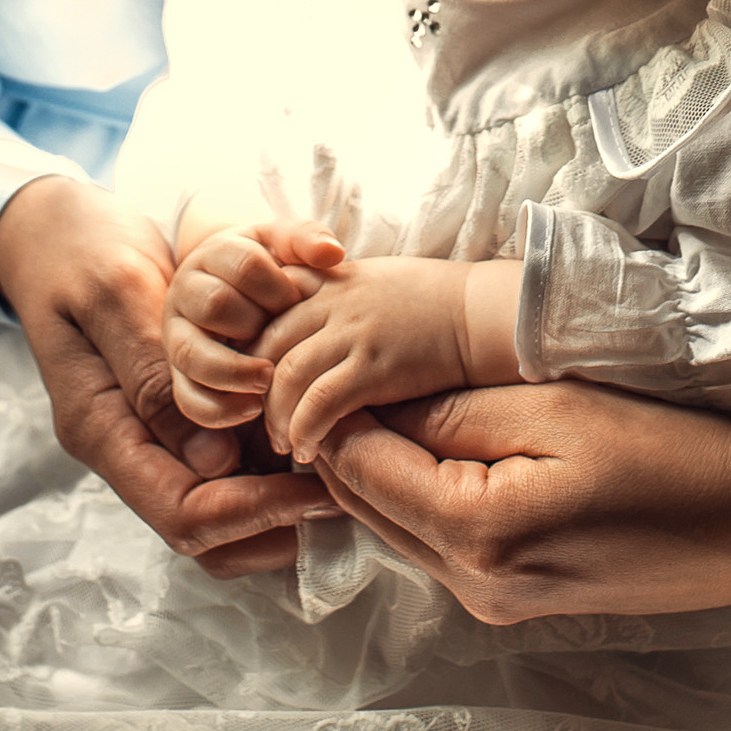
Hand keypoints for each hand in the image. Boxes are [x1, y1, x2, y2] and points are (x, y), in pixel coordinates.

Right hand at [0, 176, 338, 576]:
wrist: (53, 229)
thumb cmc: (81, 250)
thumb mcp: (116, 294)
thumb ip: (153, 371)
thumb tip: (212, 460)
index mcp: (101, 430)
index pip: (183, 516)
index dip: (252, 514)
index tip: (314, 489)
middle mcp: (128, 444)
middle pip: (207, 529)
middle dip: (273, 520)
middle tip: (338, 484)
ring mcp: (148, 430)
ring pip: (222, 499)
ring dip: (278, 489)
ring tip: (337, 455)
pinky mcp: (170, 408)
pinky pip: (224, 455)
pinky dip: (269, 447)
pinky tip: (311, 416)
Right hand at [164, 221, 344, 429]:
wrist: (234, 288)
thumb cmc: (267, 268)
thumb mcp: (283, 244)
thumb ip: (306, 240)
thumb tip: (333, 254)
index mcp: (214, 254)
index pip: (244, 265)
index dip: (278, 287)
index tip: (300, 302)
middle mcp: (186, 293)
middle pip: (214, 305)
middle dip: (256, 324)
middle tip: (288, 340)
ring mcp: (178, 335)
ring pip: (191, 353)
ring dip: (232, 371)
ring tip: (268, 380)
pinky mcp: (180, 373)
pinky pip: (188, 397)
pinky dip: (219, 408)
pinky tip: (255, 408)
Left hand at [255, 255, 509, 464]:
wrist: (479, 313)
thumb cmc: (431, 302)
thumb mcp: (370, 282)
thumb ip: (330, 300)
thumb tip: (299, 337)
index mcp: (327, 280)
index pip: (263, 313)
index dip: (250, 354)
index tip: (253, 384)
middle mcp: (332, 302)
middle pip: (265, 348)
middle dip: (254, 391)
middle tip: (258, 425)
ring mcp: (352, 333)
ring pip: (285, 378)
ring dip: (276, 418)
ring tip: (283, 444)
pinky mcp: (375, 366)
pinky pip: (320, 404)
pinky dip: (305, 430)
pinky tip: (308, 450)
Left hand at [314, 382, 730, 625]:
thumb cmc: (672, 447)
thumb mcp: (559, 407)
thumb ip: (457, 411)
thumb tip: (373, 403)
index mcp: (477, 536)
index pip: (357, 467)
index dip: (332, 407)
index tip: (326, 352)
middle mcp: (473, 585)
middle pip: (364, 505)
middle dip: (345, 438)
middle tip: (342, 365)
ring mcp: (494, 601)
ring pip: (396, 524)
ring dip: (382, 465)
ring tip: (389, 390)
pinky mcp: (515, 600)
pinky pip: (437, 540)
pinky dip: (421, 490)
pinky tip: (440, 438)